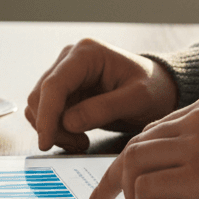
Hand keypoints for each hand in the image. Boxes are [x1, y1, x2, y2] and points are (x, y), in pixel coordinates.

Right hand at [25, 38, 177, 152]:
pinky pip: (46, 112)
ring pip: (39, 105)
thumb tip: (68, 122)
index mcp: (87, 53)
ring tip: (82, 142)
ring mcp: (64, 73)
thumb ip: (104, 109)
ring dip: (54, 129)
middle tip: (79, 145)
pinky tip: (78, 136)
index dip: (47, 115)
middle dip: (53, 126)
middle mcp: (69, 59)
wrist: (159, 89)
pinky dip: (56, 129)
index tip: (46, 142)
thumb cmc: (153, 89)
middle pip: (40, 96)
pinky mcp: (64, 89)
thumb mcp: (138, 99)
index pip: (55, 85)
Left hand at [89, 93, 198, 198]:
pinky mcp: (198, 175)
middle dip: (116, 174)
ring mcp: (198, 145)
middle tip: (104, 198)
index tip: (116, 177)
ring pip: (134, 161)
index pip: (153, 129)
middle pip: (137, 144)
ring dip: (132, 192)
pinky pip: (148, 187)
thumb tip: (164, 166)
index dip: (131, 156)